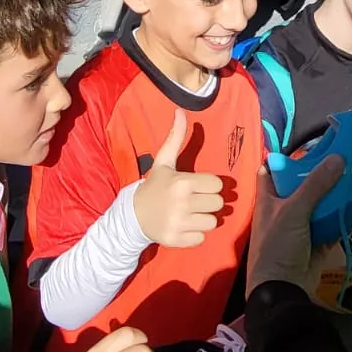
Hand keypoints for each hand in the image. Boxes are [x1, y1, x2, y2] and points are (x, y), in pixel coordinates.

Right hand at [133, 109, 225, 246]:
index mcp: (183, 182)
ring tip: (191, 213)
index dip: (209, 185)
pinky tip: (184, 226)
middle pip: (218, 204)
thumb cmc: (154, 186)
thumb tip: (180, 111)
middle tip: (195, 200)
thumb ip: (175, 138)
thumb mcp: (164, 162)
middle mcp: (182, 203)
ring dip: (205, 218)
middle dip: (209, 202)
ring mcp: (180, 223)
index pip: (217, 185)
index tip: (198, 186)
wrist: (133, 215)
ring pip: (213, 222)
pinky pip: (202, 238)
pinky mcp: (178, 240)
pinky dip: (195, 234)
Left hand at [247, 153, 344, 294]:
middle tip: (346, 156)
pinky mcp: (318, 241)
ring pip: (322, 204)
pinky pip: (334, 223)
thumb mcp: (294, 210)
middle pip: (304, 185)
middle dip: (322, 173)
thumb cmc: (278, 245)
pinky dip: (346, 215)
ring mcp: (302, 226)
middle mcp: (284, 209)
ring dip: (338, 193)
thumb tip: (339, 157)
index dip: (286, 158)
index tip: (310, 146)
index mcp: (269, 198)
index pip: (273, 171)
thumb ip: (316, 184)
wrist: (284, 288)